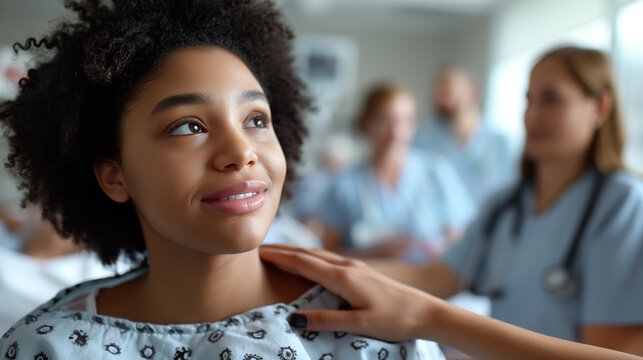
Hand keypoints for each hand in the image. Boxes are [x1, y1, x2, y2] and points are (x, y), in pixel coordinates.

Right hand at [259, 244, 443, 341]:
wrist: (426, 311)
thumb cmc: (395, 319)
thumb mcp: (359, 324)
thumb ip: (326, 320)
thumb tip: (294, 318)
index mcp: (343, 277)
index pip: (303, 262)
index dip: (279, 256)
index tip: (258, 252)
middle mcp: (348, 267)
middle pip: (308, 253)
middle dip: (283, 250)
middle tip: (260, 249)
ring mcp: (356, 267)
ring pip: (319, 254)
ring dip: (297, 252)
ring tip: (279, 253)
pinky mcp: (363, 272)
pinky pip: (330, 259)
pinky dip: (312, 257)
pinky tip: (311, 262)